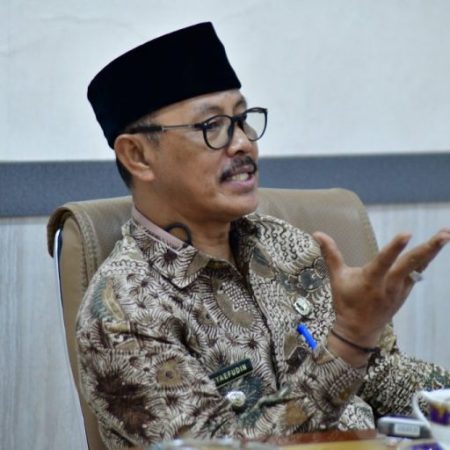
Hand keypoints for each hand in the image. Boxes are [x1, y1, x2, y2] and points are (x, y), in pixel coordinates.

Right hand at [313, 228, 449, 347]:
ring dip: (432, 252)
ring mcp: (401, 290)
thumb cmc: (346, 302)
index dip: (395, 247)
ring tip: (444, 235)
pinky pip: (417, 273)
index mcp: (371, 280)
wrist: (359, 331)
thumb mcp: (336, 278)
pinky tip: (433, 249)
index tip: (407, 234)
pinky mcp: (405, 292)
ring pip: (418, 267)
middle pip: (411, 264)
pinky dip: (424, 261)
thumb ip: (330, 254)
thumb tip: (317, 233)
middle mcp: (389, 285)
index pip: (384, 261)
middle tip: (444, 234)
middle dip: (428, 249)